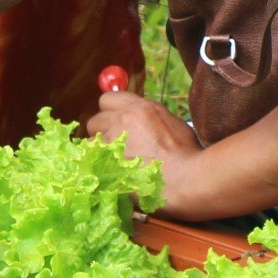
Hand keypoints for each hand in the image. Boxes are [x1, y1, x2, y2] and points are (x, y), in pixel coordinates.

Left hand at [87, 90, 201, 189]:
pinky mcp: (106, 162)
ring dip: (98, 152)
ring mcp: (112, 141)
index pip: (108, 99)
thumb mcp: (172, 124)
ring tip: (113, 164)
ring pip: (90, 143)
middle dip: (101, 133)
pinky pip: (91, 161)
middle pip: (95, 120)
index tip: (114, 123)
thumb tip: (140, 122)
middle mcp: (123, 119)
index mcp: (141, 108)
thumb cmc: (187, 154)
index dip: (109, 112)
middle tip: (113, 146)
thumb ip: (150, 119)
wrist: (186, 177)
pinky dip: (97, 167)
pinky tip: (109, 174)